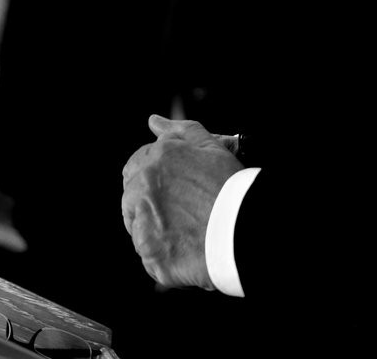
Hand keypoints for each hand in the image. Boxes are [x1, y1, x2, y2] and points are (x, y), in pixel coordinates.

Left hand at [122, 115, 242, 288]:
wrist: (245, 228)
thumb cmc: (231, 186)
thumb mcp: (209, 146)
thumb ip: (179, 130)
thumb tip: (153, 121)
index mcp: (155, 159)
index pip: (136, 166)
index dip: (155, 178)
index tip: (174, 191)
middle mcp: (142, 186)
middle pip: (131, 196)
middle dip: (150, 203)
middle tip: (182, 214)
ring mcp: (143, 220)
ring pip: (137, 226)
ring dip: (155, 229)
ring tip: (187, 233)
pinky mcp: (149, 252)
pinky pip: (148, 256)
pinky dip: (163, 256)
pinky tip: (187, 250)